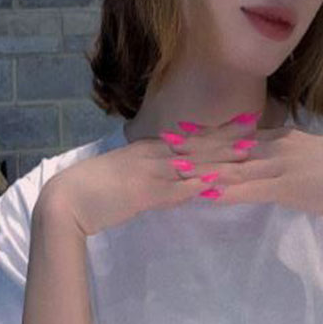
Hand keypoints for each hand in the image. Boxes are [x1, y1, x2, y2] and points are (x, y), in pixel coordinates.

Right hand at [38, 112, 263, 236]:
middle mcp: (154, 155)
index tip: (243, 124)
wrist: (66, 199)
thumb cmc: (95, 188)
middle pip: (198, 146)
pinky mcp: (143, 193)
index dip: (219, 131)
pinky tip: (218, 184)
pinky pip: (176, 189)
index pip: (192, 138)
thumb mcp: (130, 175)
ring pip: (193, 164)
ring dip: (222, 160)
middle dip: (229, 140)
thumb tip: (182, 183)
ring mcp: (150, 172)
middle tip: (257, 131)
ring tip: (248, 155)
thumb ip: (157, 177)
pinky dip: (198, 186)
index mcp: (150, 148)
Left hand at [166, 124, 322, 221]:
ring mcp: (280, 165)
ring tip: (174, 168)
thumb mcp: (307, 157)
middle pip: (227, 147)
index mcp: (279, 139)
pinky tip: (208, 193)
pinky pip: (252, 188)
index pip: (235, 136)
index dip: (205, 135)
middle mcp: (275, 147)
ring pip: (234, 166)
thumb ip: (284, 157)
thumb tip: (263, 161)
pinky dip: (228, 190)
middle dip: (194, 147)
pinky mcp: (288, 186)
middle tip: (164, 145)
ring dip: (203, 168)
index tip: (180, 134)